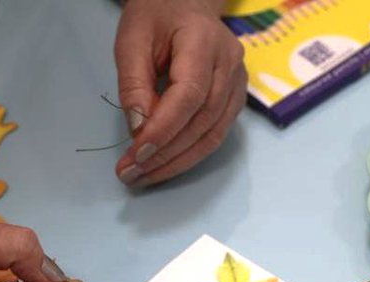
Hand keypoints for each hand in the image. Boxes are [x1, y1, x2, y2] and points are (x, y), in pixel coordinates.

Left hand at [113, 0, 245, 186]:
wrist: (186, 2)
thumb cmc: (157, 15)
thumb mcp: (132, 39)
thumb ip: (134, 84)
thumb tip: (138, 130)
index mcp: (204, 41)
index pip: (189, 95)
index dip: (164, 129)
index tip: (137, 154)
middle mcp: (230, 64)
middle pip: (203, 121)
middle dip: (166, 154)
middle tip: (132, 174)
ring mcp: (238, 83)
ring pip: (213, 135)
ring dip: (177, 162)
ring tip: (144, 176)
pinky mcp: (235, 99)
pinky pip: (216, 135)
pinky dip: (189, 154)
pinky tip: (165, 165)